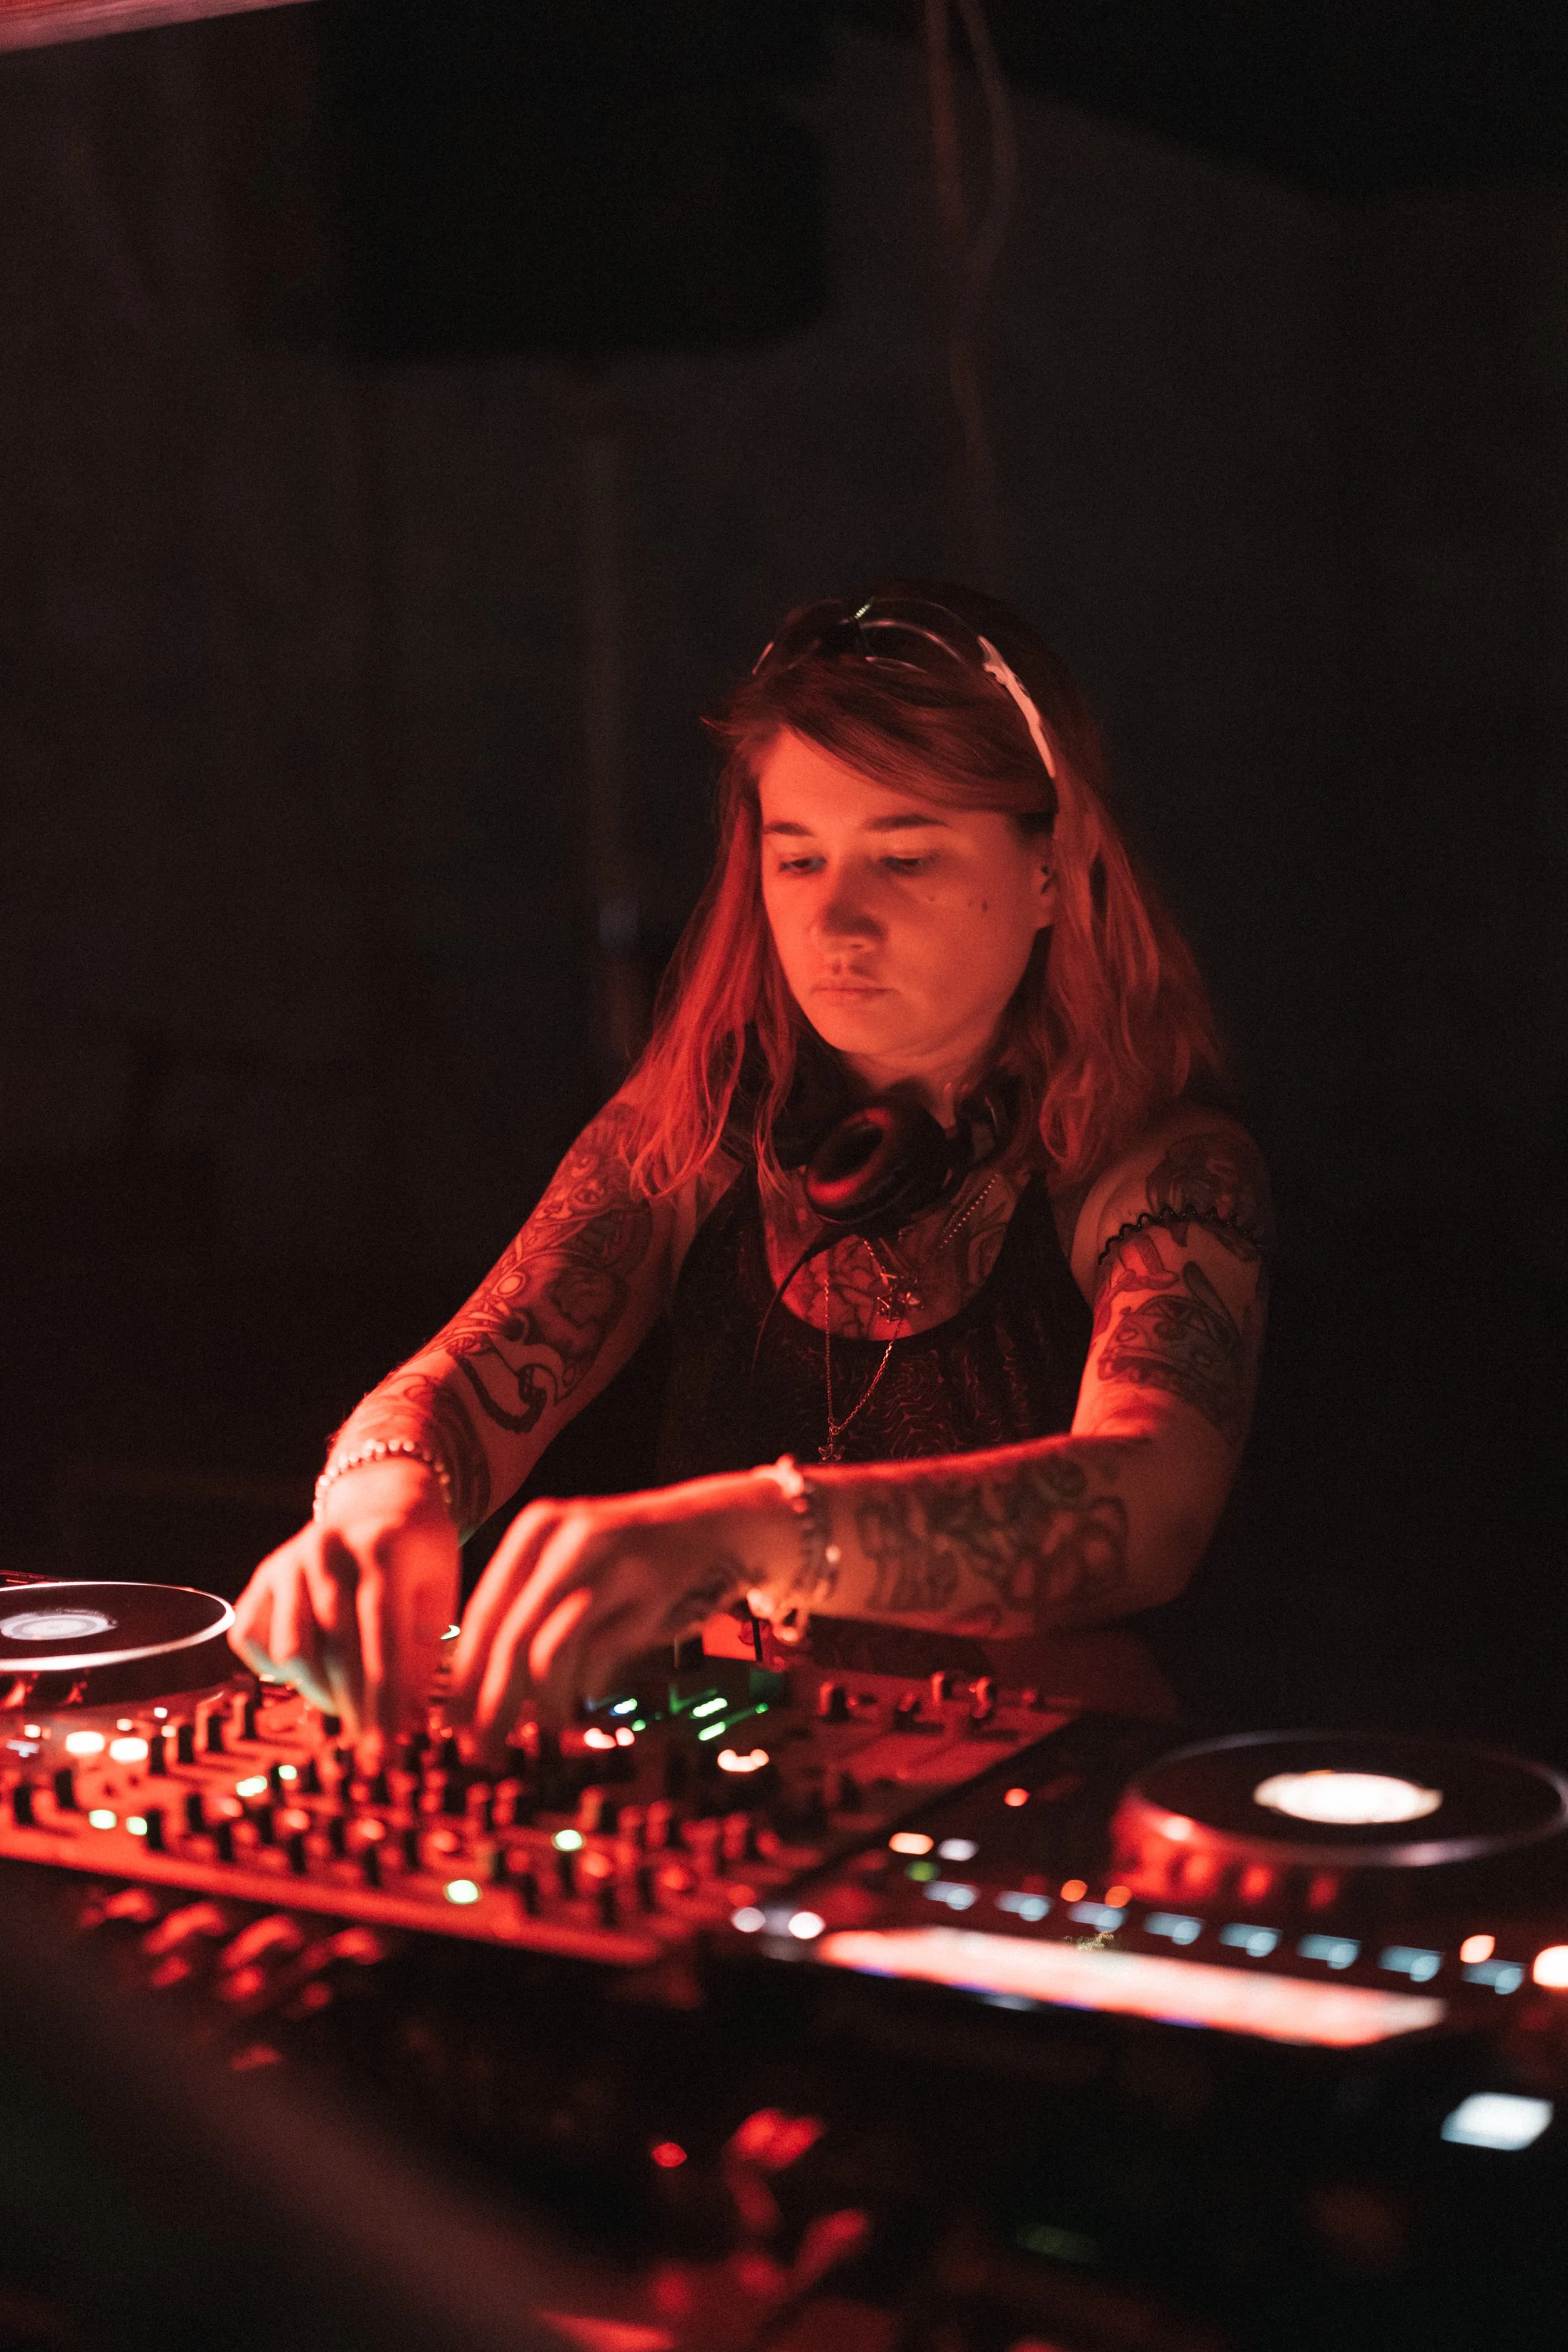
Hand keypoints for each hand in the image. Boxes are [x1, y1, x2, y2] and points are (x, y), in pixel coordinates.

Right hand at [228, 1460, 459, 1747]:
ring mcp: (287, 1561)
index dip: (385, 1699)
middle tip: (371, 1751)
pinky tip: (313, 1673)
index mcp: (382, 1548)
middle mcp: (327, 1549)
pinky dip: (281, 1671)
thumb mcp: (438, 1591)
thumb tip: (409, 1722)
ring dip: (321, 1694)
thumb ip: (424, 1651)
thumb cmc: (417, 1559)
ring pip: (292, 1651)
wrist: (378, 1506)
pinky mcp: (260, 1578)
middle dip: (355, 1709)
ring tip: (350, 1709)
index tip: (390, 1747)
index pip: (381, 1637)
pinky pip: (254, 1641)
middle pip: (334, 1649)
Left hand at [447, 1472, 777, 1756]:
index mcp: (537, 1530)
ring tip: (536, 1734)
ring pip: (548, 1650)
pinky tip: (579, 1709)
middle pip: (508, 1637)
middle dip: (490, 1703)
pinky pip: (597, 1656)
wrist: (716, 1526)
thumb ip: (529, 1609)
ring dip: (537, 1705)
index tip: (451, 1725)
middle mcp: (568, 1539)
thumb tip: (477, 1689)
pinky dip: (581, 1691)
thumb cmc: (633, 1559)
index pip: (482, 1614)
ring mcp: (610, 1564)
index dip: (463, 1677)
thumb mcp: (572, 1564)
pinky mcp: (649, 1593)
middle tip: (482, 1749)